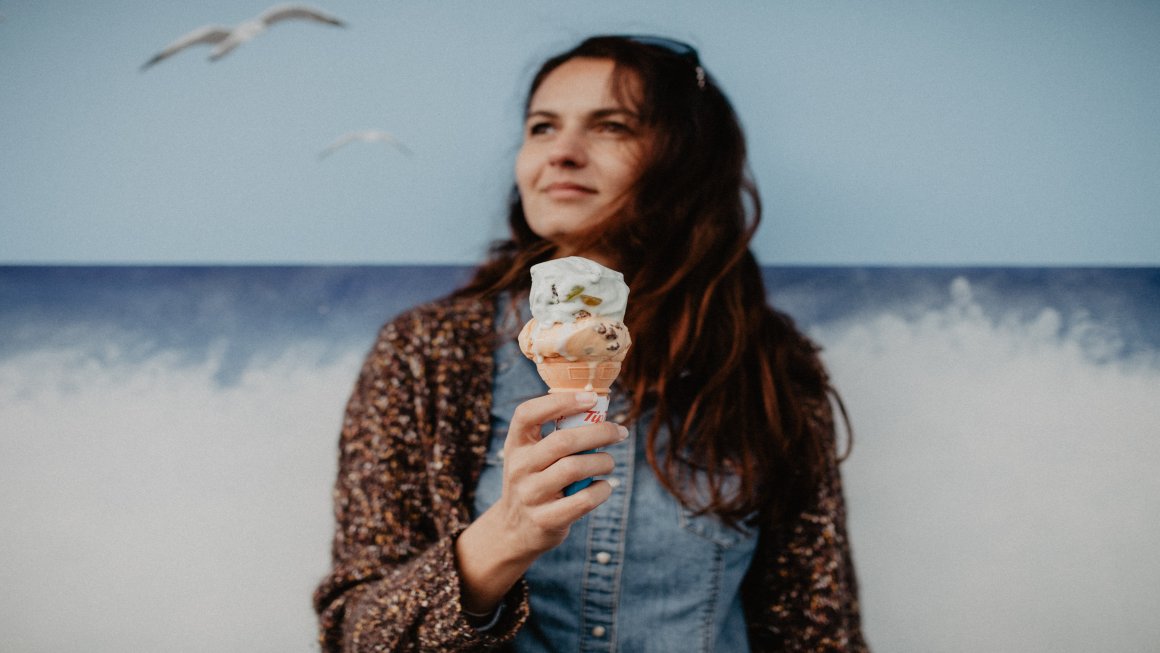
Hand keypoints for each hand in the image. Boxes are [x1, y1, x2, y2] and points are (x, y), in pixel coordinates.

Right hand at [495, 390, 625, 555]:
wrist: (514, 529)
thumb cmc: (535, 480)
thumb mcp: (532, 456)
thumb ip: (556, 436)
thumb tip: (599, 410)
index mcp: (515, 444)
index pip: (527, 413)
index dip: (560, 401)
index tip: (591, 397)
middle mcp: (518, 467)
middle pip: (562, 441)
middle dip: (598, 432)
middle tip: (619, 432)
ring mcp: (530, 495)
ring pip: (574, 469)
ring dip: (602, 461)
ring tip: (609, 462)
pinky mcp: (545, 520)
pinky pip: (583, 501)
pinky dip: (601, 490)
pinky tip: (604, 487)